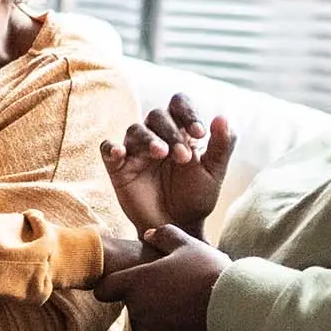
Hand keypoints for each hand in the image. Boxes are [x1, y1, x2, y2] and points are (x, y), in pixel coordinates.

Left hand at [94, 225, 229, 330]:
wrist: (235, 311)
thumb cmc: (209, 273)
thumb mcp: (188, 246)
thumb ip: (164, 237)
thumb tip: (149, 234)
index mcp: (135, 283)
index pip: (104, 289)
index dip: (111, 285)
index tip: (123, 283)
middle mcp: (137, 310)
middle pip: (132, 304)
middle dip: (146, 298)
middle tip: (173, 289)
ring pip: (147, 323)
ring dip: (159, 316)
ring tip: (186, 305)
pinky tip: (192, 322)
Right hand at [101, 94, 235, 236]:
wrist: (177, 226)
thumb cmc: (196, 197)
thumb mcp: (214, 172)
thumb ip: (222, 145)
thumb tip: (223, 117)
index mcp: (180, 130)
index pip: (179, 104)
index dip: (188, 113)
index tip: (199, 133)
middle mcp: (156, 135)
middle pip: (157, 115)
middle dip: (172, 133)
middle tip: (184, 158)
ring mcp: (136, 151)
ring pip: (135, 129)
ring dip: (148, 138)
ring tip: (161, 153)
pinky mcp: (118, 167)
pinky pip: (108, 149)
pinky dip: (111, 148)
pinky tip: (120, 153)